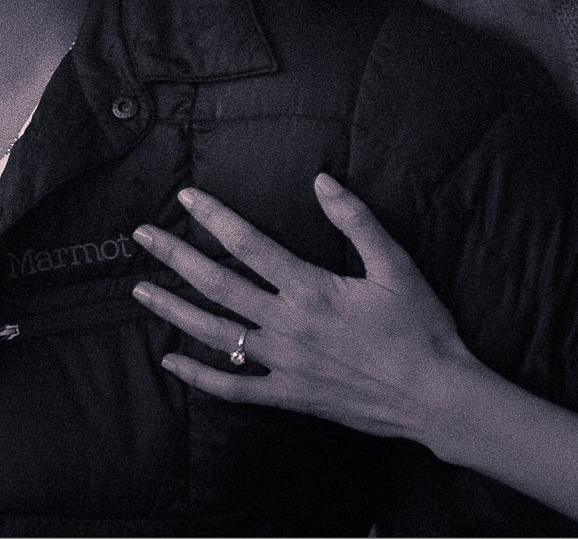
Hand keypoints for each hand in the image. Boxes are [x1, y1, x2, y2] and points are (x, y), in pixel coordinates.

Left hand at [130, 176, 490, 445]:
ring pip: (216, 334)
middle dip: (175, 257)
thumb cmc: (421, 328)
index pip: (248, 245)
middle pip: (218, 284)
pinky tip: (170, 361)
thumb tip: (322, 180)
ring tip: (141, 289)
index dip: (213, 218)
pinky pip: (234, 389)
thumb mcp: (396, 265)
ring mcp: (284, 364)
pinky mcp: (289, 397)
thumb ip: (356, 220)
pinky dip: (199, 377)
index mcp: (312, 289)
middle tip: (141, 236)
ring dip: (174, 310)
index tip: (184, 197)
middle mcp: (288, 325)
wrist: (436, 397)